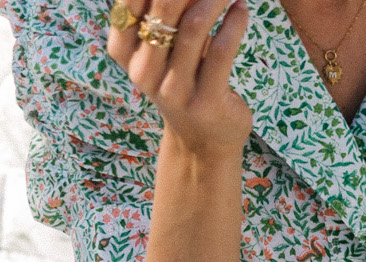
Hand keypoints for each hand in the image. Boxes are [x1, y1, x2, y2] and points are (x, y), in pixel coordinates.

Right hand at [109, 0, 251, 158]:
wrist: (202, 142)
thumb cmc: (182, 80)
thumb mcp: (162, 47)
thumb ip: (163, 11)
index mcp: (124, 51)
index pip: (131, 0)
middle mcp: (143, 72)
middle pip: (162, 6)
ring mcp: (174, 90)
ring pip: (193, 25)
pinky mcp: (206, 102)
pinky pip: (222, 51)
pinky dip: (234, 23)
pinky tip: (241, 9)